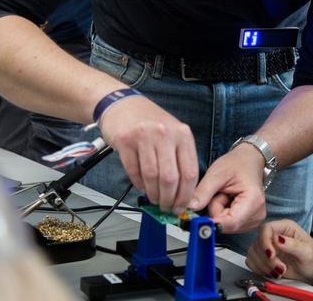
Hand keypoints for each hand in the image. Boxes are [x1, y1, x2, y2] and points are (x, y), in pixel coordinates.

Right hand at [98, 95, 198, 212]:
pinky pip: (134, 171)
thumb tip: (184, 192)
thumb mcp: (173, 133)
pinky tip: (142, 186)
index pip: (190, 172)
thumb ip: (180, 159)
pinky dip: (139, 184)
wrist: (123, 104)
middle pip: (171, 178)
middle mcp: (165, 134)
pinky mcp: (125, 140)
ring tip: (154, 199)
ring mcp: (144, 136)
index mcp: (183, 134)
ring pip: (152, 177)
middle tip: (167, 207)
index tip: (182, 206)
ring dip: (153, 194)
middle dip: (169, 199)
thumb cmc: (151, 122)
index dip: (186, 195)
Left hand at [189, 143, 266, 232]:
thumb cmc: (236, 164)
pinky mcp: (250, 222)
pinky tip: (229, 200)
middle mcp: (257, 214)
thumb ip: (203, 192)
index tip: (198, 220)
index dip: (213, 224)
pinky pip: (229, 225)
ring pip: (226, 226)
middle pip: (226, 225)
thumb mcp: (216, 174)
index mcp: (253, 201)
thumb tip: (190, 208)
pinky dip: (224, 214)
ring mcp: (255, 219)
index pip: (231, 223)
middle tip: (221, 193)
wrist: (249, 160)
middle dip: (217, 211)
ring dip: (220, 212)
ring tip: (226, 195)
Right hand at [245, 220, 312, 283]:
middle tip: (281, 269)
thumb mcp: (308, 253)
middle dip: (267, 260)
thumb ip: (293, 245)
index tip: (271, 256)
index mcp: (286, 228)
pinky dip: (259, 269)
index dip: (265, 242)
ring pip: (253, 253)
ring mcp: (268, 247)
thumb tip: (277, 238)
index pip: (266, 228)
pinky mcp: (264, 258)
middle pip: (258, 242)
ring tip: (279, 273)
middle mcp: (275, 235)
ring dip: (263, 266)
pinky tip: (271, 274)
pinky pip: (251, 261)